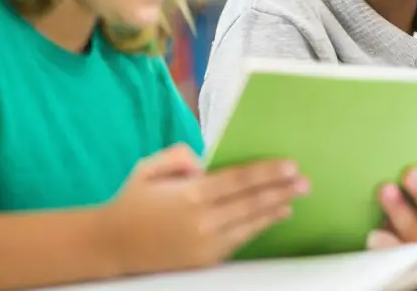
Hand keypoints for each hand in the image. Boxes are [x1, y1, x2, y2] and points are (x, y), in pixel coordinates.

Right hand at [101, 144, 307, 273]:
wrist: (111, 246)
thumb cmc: (133, 202)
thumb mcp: (149, 169)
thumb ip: (177, 156)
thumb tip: (202, 161)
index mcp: (190, 195)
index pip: (238, 181)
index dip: (267, 174)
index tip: (290, 165)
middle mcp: (201, 221)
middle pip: (251, 203)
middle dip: (281, 191)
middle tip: (306, 181)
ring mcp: (204, 244)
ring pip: (249, 224)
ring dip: (275, 209)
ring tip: (296, 198)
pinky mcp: (204, 260)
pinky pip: (239, 240)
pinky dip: (259, 227)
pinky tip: (275, 216)